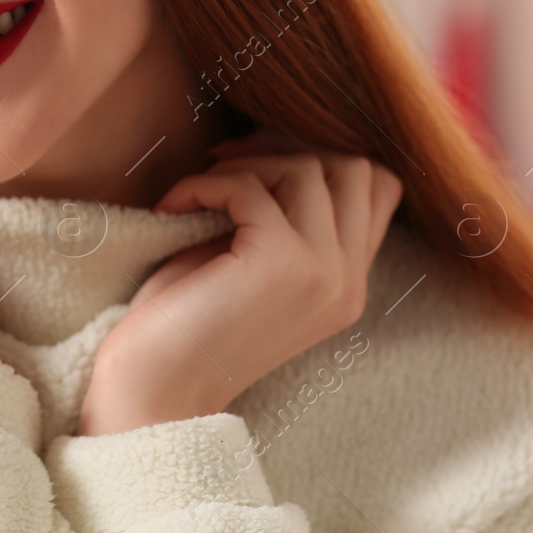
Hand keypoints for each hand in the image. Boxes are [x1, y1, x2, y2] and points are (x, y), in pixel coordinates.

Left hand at [77, 131, 402, 435]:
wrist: (155, 389)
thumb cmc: (187, 321)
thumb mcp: (250, 262)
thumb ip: (282, 217)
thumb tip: (276, 143)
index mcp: (346, 283)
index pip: (378, 187)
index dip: (318, 158)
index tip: (255, 168)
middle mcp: (347, 281)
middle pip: (355, 166)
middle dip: (285, 150)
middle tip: (226, 171)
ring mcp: (322, 274)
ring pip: (310, 167)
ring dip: (244, 166)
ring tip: (196, 194)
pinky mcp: (281, 265)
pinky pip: (251, 188)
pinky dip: (205, 183)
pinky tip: (171, 208)